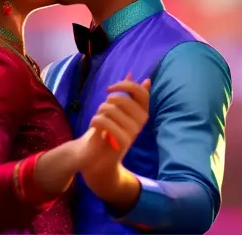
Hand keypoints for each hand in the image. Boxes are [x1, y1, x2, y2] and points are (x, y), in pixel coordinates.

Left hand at [81, 74, 150, 202]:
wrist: (100, 160)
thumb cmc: (109, 133)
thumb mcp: (119, 112)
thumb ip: (130, 96)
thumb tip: (147, 80)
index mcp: (142, 113)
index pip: (141, 92)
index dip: (125, 85)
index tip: (110, 89)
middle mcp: (141, 122)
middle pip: (122, 99)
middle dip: (107, 101)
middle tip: (102, 110)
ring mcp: (133, 133)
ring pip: (111, 109)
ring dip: (99, 112)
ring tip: (98, 120)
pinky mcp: (123, 142)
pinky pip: (107, 123)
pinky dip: (96, 121)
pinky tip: (94, 126)